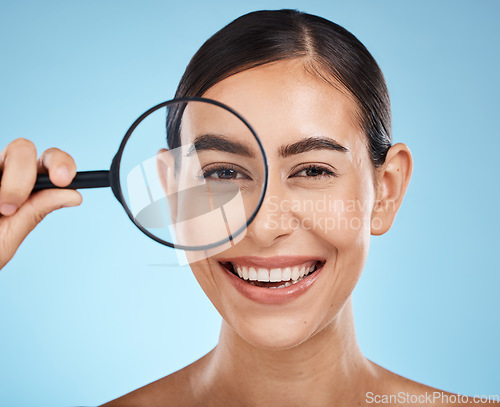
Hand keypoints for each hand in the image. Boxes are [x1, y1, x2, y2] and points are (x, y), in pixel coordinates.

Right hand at [0, 138, 81, 269]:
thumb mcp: (7, 237)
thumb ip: (35, 212)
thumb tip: (75, 195)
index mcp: (26, 188)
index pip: (50, 164)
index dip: (61, 164)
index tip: (63, 179)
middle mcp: (4, 173)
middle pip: (24, 149)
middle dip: (25, 171)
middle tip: (12, 204)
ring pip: (11, 151)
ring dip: (10, 183)